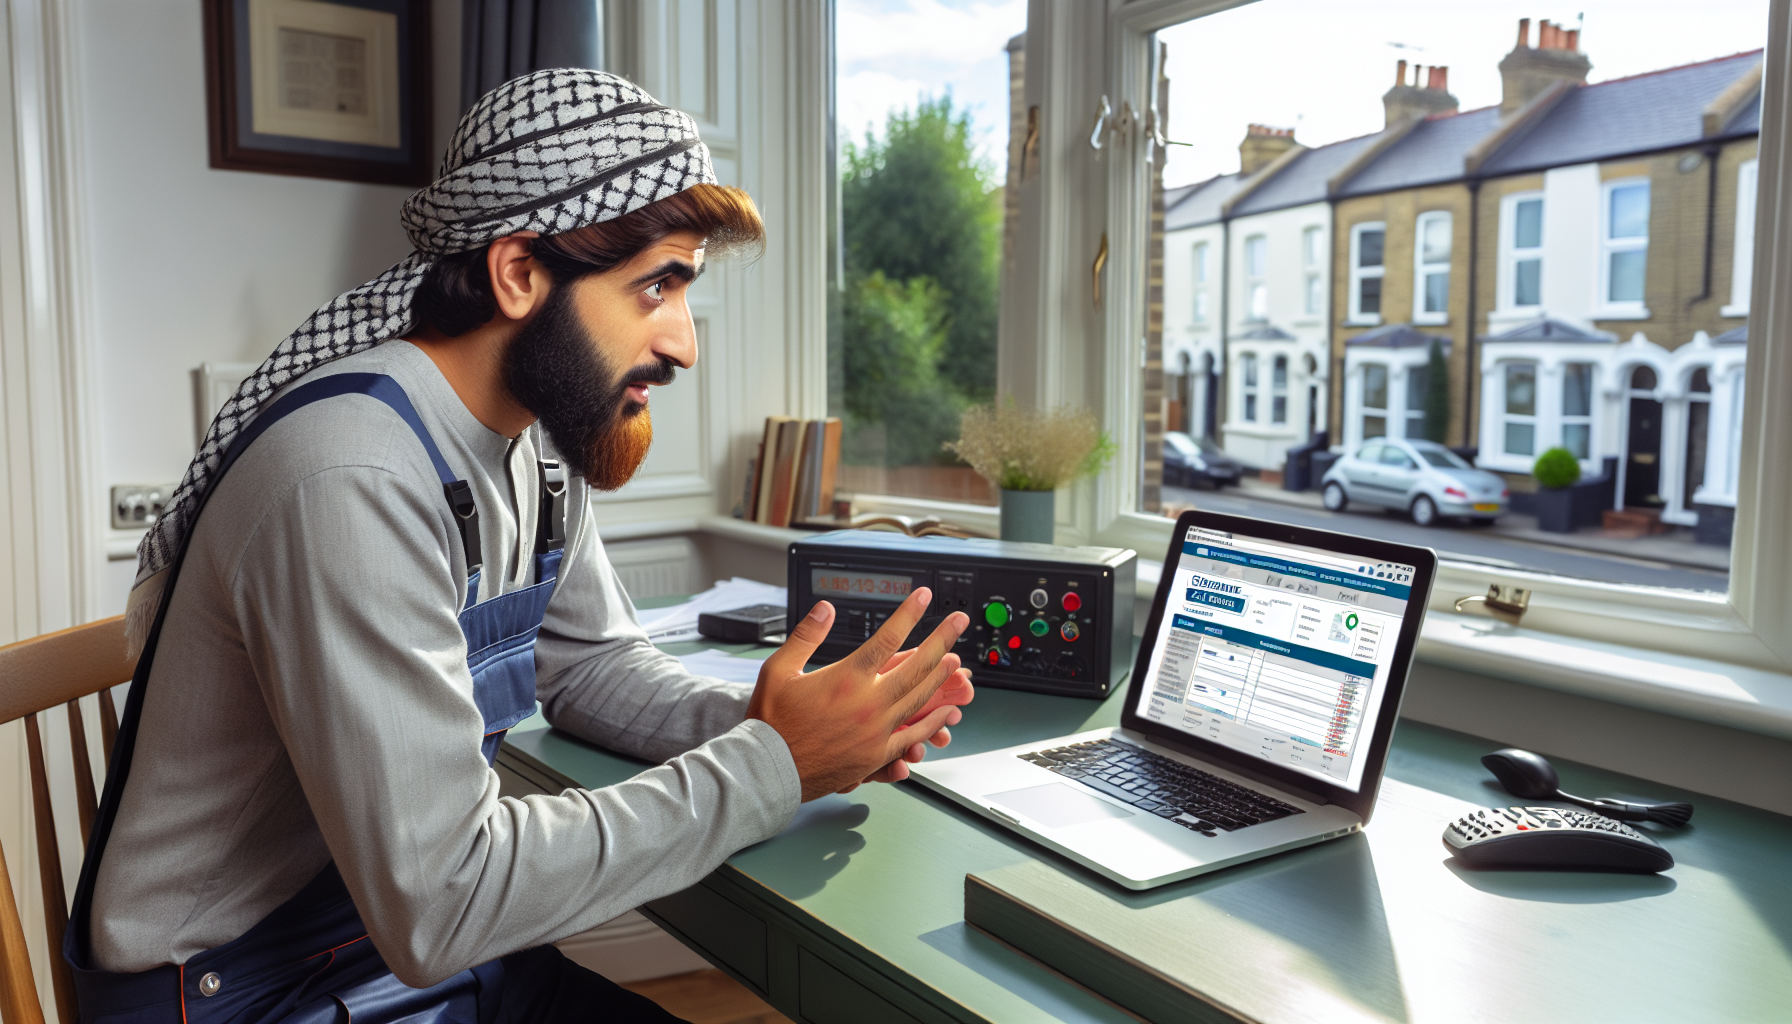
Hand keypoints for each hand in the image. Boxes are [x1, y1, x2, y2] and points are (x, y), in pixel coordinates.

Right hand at [748, 589, 972, 800]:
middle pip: (917, 666)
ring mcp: (876, 730)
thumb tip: (826, 608)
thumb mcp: (778, 669)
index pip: (888, 638)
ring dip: (941, 676)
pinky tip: (947, 713)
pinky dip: (933, 723)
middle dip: (942, 639)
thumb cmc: (770, 721)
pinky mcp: (877, 755)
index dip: (910, 614)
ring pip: (920, 698)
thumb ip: (806, 636)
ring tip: (956, 660)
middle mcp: (868, 703)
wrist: (767, 770)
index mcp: (846, 678)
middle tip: (958, 622)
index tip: (924, 597)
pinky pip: (913, 736)